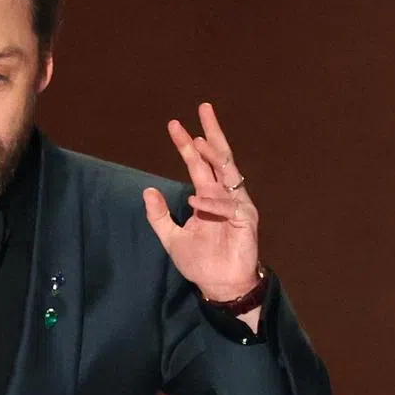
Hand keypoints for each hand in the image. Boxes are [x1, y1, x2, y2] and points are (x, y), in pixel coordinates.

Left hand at [142, 102, 260, 300]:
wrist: (218, 285)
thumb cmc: (199, 261)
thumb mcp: (171, 237)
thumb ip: (159, 216)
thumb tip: (148, 190)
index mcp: (207, 196)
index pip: (197, 164)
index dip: (186, 145)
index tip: (174, 125)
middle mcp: (223, 195)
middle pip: (219, 157)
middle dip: (211, 132)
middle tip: (203, 108)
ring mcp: (237, 205)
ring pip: (228, 172)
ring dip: (213, 156)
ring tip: (197, 142)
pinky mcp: (246, 220)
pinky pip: (230, 205)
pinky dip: (213, 202)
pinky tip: (197, 201)